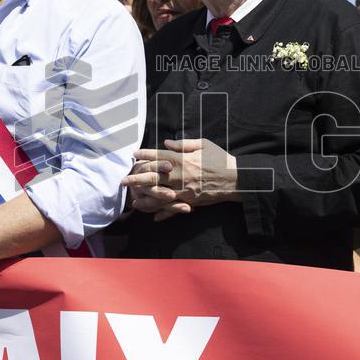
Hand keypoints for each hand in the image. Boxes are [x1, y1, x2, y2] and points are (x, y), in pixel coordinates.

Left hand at [123, 139, 238, 212]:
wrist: (236, 180)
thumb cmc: (220, 159)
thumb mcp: (204, 144)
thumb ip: (183, 144)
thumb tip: (166, 143)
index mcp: (183, 160)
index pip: (158, 156)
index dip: (145, 155)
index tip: (134, 155)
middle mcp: (180, 176)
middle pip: (153, 177)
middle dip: (137, 178)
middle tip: (123, 180)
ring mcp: (184, 191)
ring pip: (159, 196)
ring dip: (145, 199)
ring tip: (134, 200)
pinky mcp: (190, 201)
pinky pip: (174, 208)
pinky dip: (163, 213)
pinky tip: (153, 216)